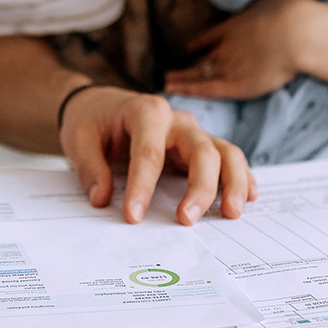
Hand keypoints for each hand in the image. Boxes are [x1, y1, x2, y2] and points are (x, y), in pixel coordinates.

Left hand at [58, 86, 256, 224]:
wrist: (102, 106)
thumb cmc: (92, 122)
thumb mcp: (79, 139)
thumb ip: (89, 168)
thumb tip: (101, 199)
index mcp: (146, 111)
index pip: (149, 152)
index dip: (142, 186)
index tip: (133, 217)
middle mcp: (177, 120)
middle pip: (201, 150)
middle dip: (199, 187)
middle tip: (187, 221)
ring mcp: (193, 133)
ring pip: (225, 152)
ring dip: (233, 182)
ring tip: (231, 213)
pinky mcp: (201, 147)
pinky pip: (228, 159)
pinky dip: (241, 177)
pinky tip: (248, 198)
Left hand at [165, 0, 327, 99]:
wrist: (297, 34)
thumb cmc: (289, 13)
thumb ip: (262, 0)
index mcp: (233, 26)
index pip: (210, 37)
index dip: (199, 43)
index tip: (188, 47)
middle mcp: (226, 46)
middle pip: (202, 59)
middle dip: (187, 67)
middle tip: (170, 72)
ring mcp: (228, 65)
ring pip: (199, 74)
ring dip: (183, 79)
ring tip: (168, 83)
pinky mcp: (236, 84)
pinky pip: (206, 88)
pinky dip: (188, 89)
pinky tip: (174, 89)